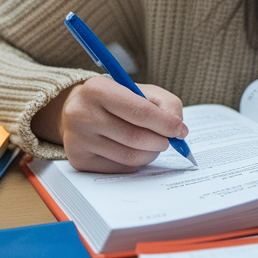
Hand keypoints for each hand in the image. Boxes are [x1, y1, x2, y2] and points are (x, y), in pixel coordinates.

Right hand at [32, 77, 186, 172]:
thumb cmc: (117, 100)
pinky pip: (119, 169)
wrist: (79, 111)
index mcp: (97, 89)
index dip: (165, 123)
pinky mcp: (79, 160)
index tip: (180, 131)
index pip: (140, 111)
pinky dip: (135, 163)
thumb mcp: (142, 90)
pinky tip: (133, 151)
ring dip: (150, 154)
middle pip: (135, 137)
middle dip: (160, 141)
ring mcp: (77, 140)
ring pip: (129, 157)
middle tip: (168, 141)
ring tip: (152, 145)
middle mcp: (81, 114)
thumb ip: (166, 105)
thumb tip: (178, 131)